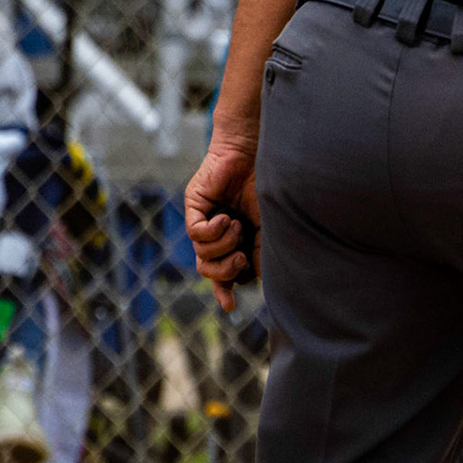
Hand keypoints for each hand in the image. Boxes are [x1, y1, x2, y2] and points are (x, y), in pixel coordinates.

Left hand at [184, 136, 259, 313]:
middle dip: (226, 271)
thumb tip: (257, 279)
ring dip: (224, 247)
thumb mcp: (268, 228)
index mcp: (237, 241)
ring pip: (202, 257)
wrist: (255, 156)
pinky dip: (214, 232)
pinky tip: (226, 218)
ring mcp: (204, 222)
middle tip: (241, 258)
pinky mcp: (194, 209)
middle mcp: (218, 235)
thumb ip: (262, 254)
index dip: (225, 291)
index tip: (230, 307)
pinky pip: (196, 236)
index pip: (226, 273)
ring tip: (237, 227)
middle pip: (210, 271)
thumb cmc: (265, 187)